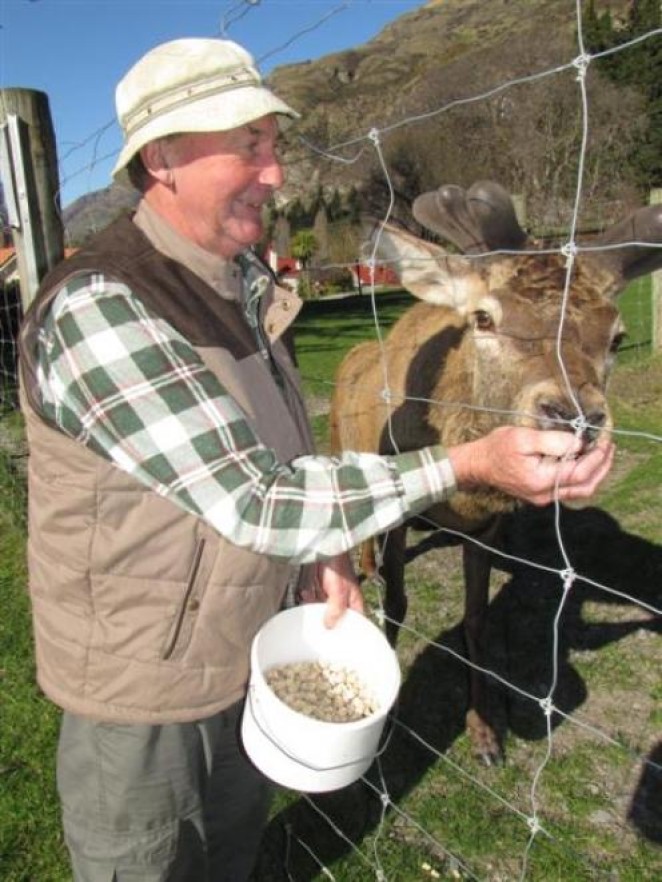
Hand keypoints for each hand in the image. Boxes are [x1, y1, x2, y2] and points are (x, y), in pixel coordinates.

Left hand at [299, 553, 363, 627]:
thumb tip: (329, 626)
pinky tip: (304, 592)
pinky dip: (308, 597)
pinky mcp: (320, 586)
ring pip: (322, 609)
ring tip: (309, 600)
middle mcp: (344, 599)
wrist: (324, 546)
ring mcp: (331, 593)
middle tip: (316, 623)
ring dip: (314, 607)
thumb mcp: (339, 591)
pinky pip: (313, 598)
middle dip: (325, 619)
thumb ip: (335, 610)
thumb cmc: (338, 565)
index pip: (355, 623)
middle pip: (336, 617)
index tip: (336, 639)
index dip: (347, 631)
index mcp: (354, 602)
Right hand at [448, 426, 614, 505]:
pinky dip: (582, 476)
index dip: (596, 457)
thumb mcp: (523, 437)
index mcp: (541, 480)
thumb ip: (553, 441)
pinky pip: (569, 488)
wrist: (477, 465)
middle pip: (585, 486)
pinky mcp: (540, 494)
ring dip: (595, 473)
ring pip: (579, 491)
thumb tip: (578, 444)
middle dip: (602, 467)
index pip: (579, 472)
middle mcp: (544, 494)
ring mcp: (543, 497)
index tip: (604, 441)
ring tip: (601, 454)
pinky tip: (583, 461)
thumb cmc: (496, 448)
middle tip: (608, 447)